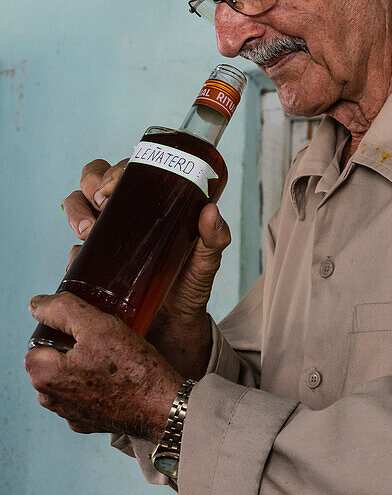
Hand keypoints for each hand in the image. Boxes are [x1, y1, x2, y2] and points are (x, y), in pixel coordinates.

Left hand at [25, 292, 183, 440]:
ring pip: (65, 381)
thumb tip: (37, 304)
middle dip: (68, 351)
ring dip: (79, 370)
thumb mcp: (99, 325)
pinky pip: (82, 398)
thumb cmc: (132, 368)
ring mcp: (70, 415)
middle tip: (100, 343)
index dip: (59, 333)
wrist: (164, 406)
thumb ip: (62, 309)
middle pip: (49, 363)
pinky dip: (93, 389)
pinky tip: (114, 381)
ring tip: (109, 361)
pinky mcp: (88, 424)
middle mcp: (51, 400)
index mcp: (45, 376)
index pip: (35, 345)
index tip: (84, 332)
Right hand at [63, 158, 230, 377]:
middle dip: (91, 185)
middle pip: (92, 181)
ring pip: (76, 205)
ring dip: (76, 211)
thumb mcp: (207, 260)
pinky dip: (75, 252)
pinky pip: (74, 251)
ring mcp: (105, 236)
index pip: (125, 170)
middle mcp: (124, 213)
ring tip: (88, 229)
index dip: (114, 170)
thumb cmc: (190, 283)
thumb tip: (211, 212)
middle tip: (102, 205)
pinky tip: (83, 259)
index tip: (115, 185)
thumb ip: (215, 238)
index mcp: (150, 201)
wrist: (173, 324)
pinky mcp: (92, 263)